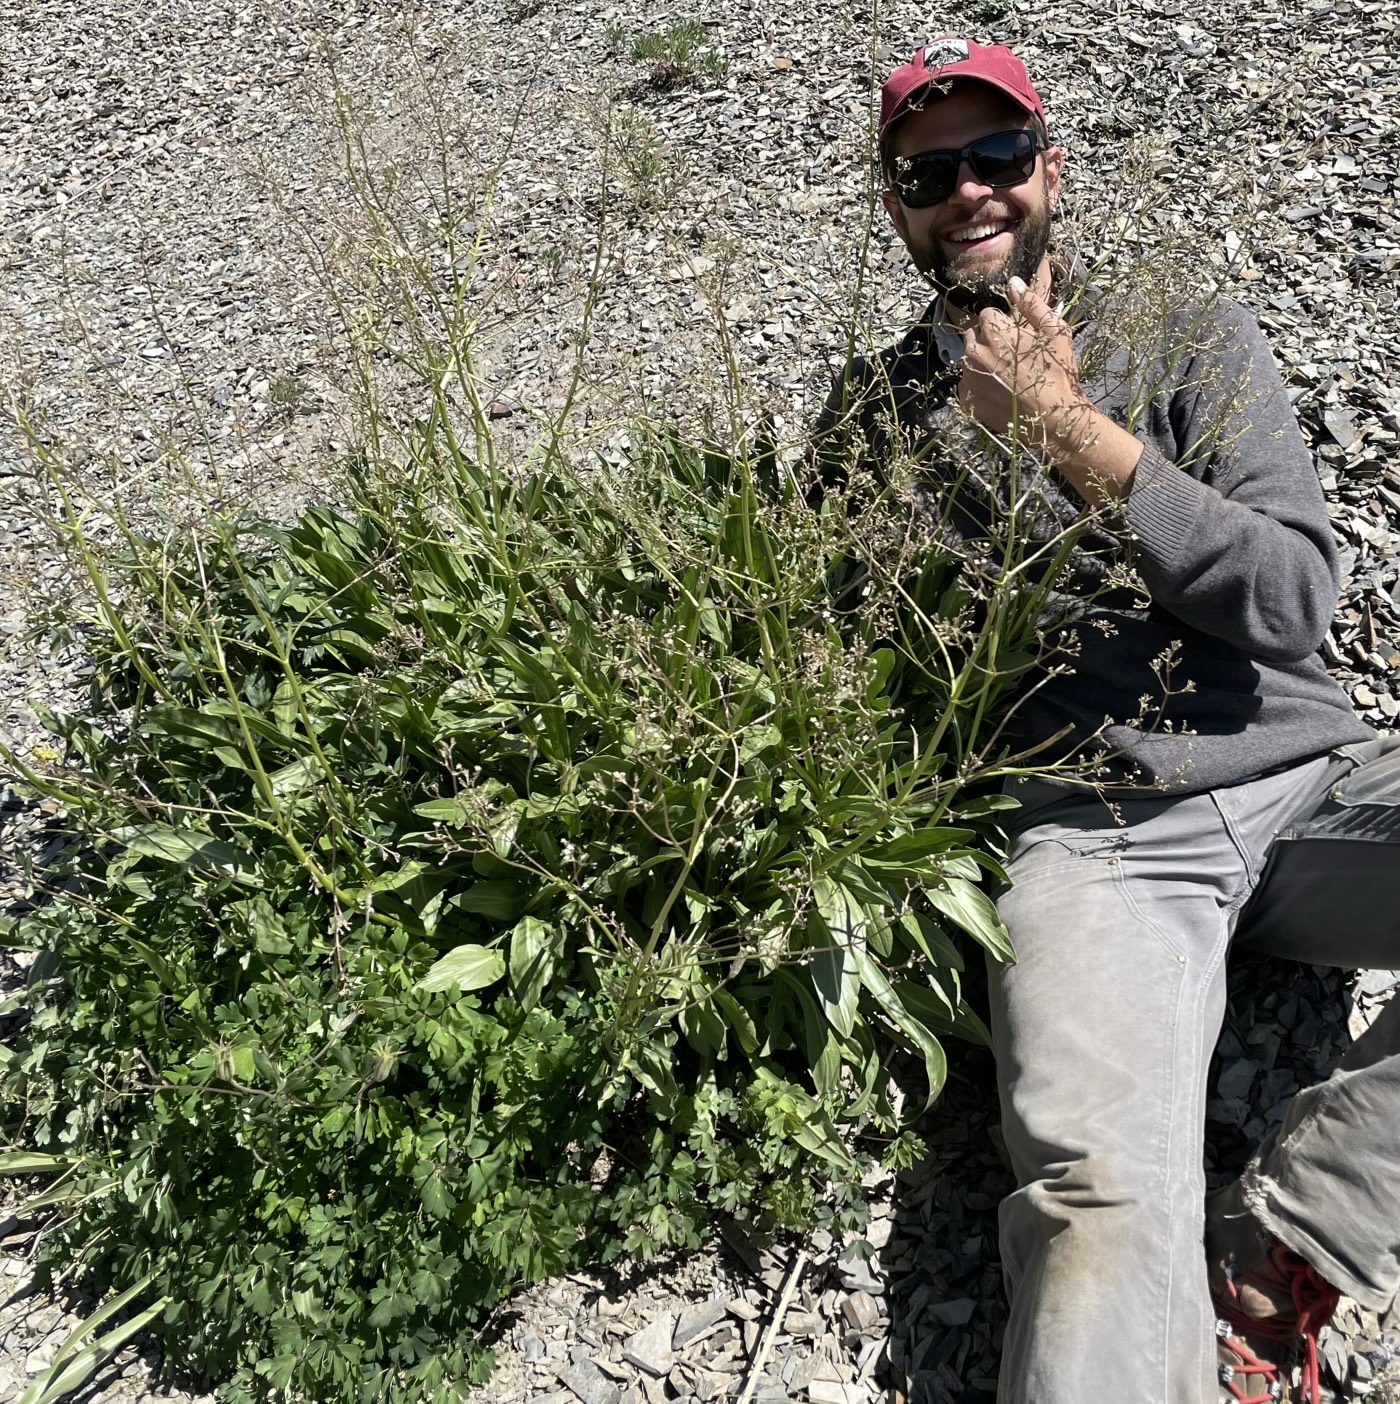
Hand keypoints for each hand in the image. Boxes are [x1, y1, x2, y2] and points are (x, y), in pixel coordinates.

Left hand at [956, 276, 1091, 450]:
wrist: (1053, 420)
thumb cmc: (1058, 372)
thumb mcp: (1054, 331)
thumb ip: (1031, 304)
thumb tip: (1012, 282)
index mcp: (994, 330)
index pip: (987, 315)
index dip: (1004, 325)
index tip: (1018, 338)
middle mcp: (974, 351)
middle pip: (975, 335)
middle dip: (990, 341)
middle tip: (1013, 358)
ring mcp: (968, 377)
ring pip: (970, 360)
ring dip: (983, 363)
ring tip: (1007, 377)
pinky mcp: (966, 399)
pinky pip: (967, 384)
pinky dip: (979, 385)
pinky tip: (999, 392)